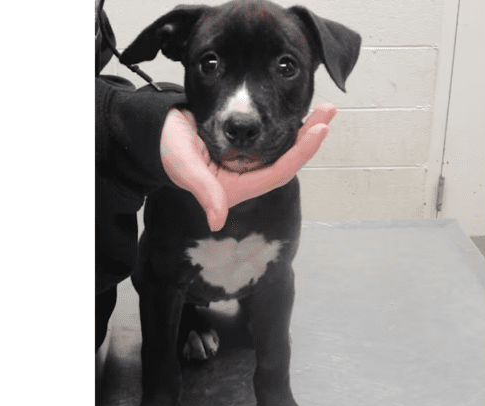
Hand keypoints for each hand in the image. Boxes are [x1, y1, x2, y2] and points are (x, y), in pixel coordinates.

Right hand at [160, 104, 336, 231]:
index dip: (301, 152)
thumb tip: (217, 219)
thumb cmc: (167, 151)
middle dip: (310, 136)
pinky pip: (272, 137)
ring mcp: (247, 161)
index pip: (279, 171)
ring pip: (283, 147)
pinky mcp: (244, 145)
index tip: (319, 130)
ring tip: (324, 108)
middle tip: (329, 111)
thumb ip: (203, 191)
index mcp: (238, 187)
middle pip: (288, 158)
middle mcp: (247, 176)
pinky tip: (301, 111)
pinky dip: (287, 124)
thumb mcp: (185, 167)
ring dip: (304, 128)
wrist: (156, 133)